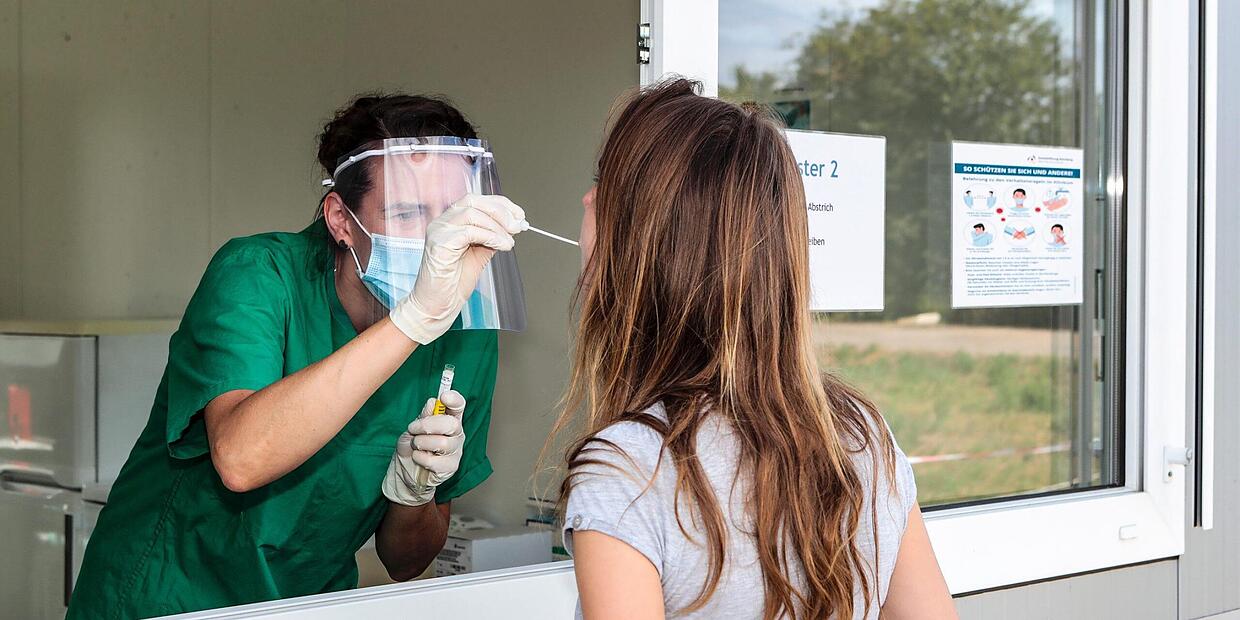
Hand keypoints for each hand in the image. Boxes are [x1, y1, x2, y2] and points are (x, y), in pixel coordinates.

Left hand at [381, 390, 466, 506]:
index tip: (444, 396)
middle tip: (413, 429)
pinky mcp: (451, 467)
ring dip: (421, 443)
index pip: (459, 406)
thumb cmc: (411, 447)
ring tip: (415, 446)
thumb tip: (433, 402)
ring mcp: (456, 451)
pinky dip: (420, 457)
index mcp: (449, 419)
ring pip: (442, 443)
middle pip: (452, 424)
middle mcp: (456, 434)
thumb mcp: (413, 428)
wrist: (404, 471)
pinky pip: (434, 460)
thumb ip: (424, 416)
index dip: (454, 399)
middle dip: (428, 425)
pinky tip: (418, 458)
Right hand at [389, 195, 526, 343]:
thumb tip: (512, 227)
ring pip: (472, 214)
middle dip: (500, 211)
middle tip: (517, 226)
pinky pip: (469, 231)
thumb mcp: (480, 254)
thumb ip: (492, 237)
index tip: (519, 214)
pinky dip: (490, 236)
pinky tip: (500, 246)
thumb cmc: (453, 282)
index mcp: (451, 221)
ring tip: (508, 243)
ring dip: (497, 227)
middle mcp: (442, 222)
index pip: (476, 200)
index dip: (501, 204)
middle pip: (473, 201)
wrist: (437, 305)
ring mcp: (438, 231)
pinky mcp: (439, 244)